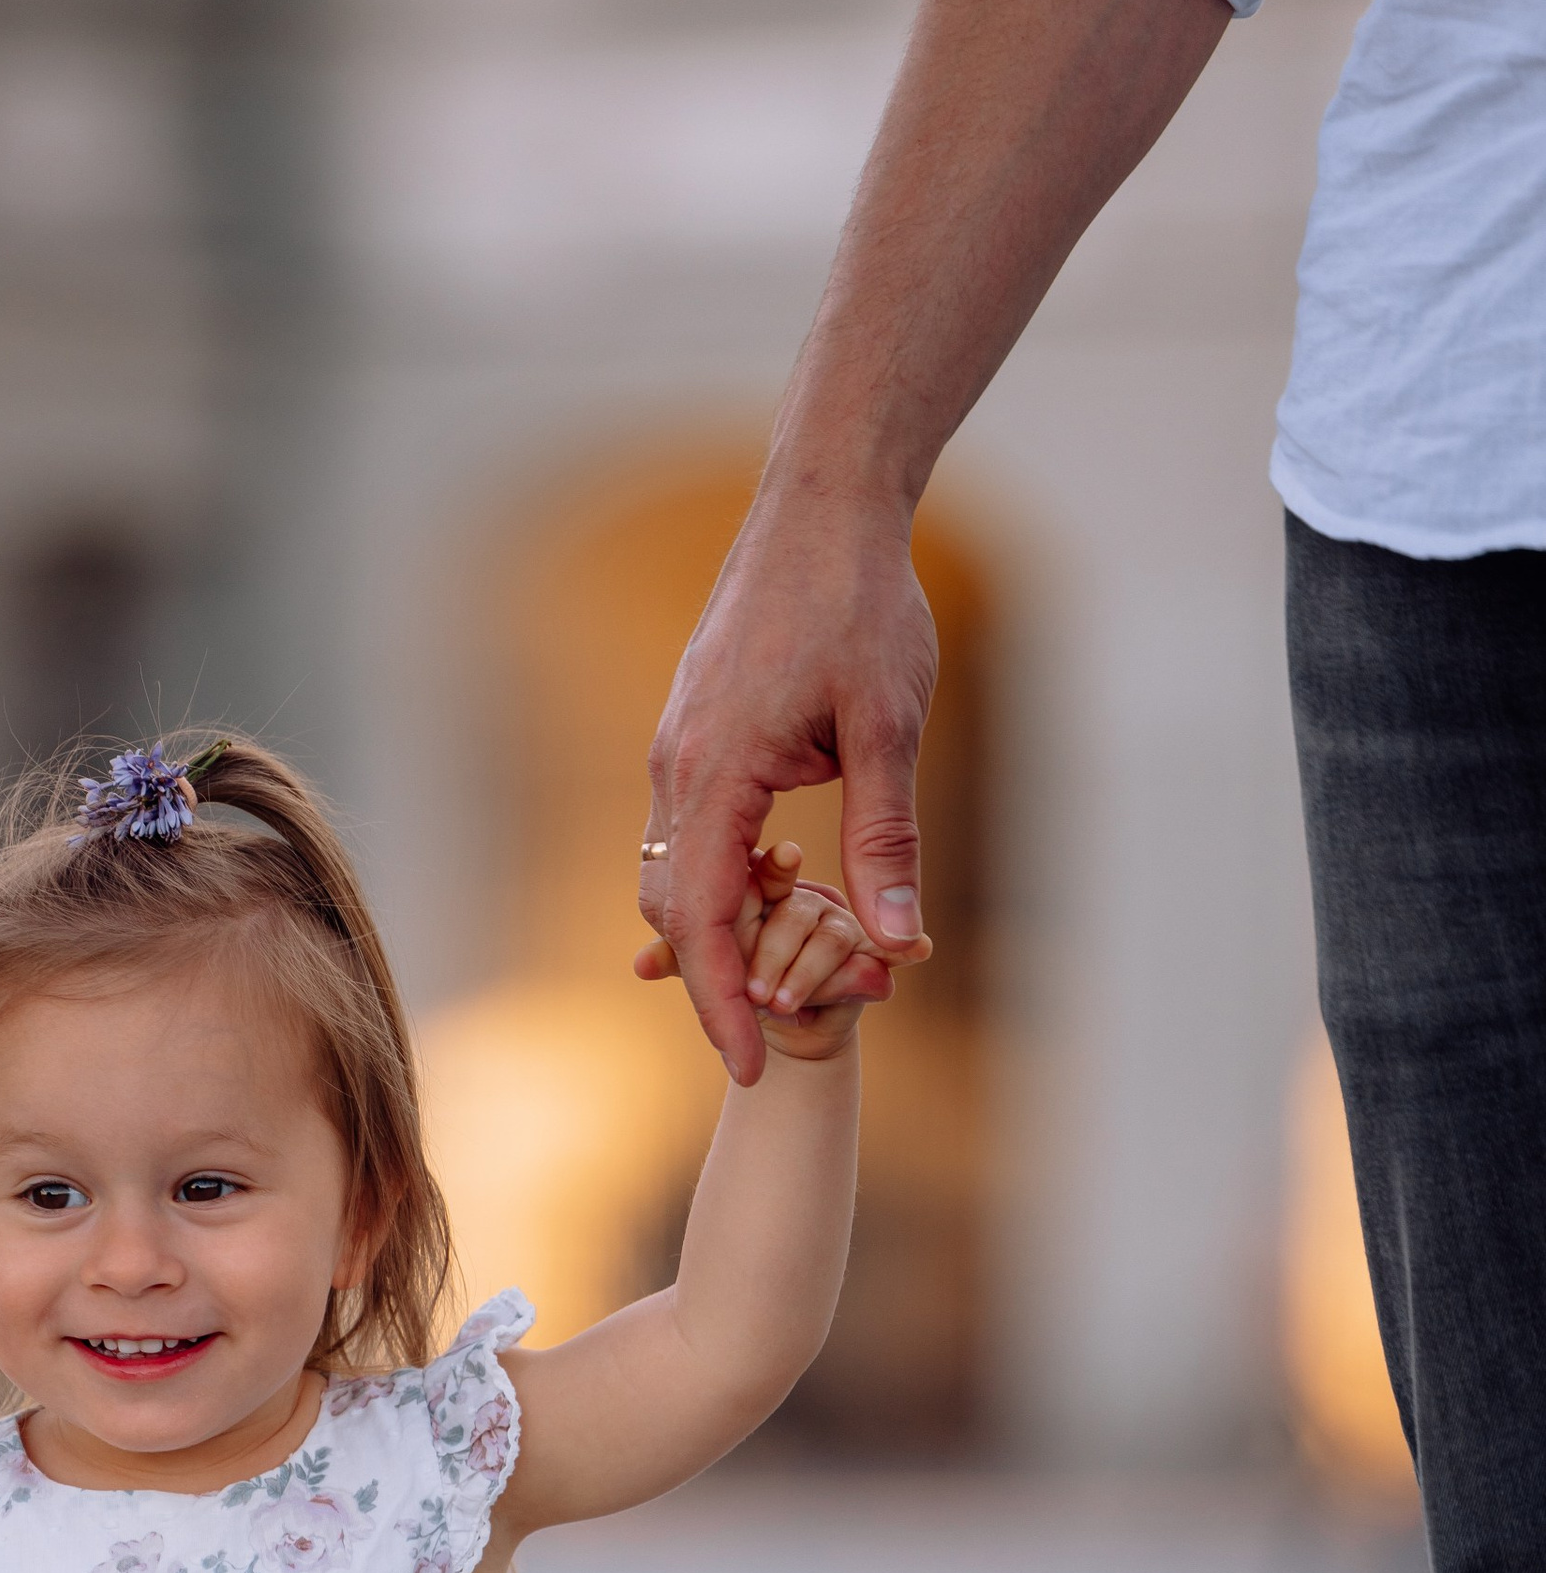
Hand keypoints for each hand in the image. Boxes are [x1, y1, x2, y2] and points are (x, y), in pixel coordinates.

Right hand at [639, 488, 935, 1086]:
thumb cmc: (860, 601)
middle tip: (768, 1044)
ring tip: (778, 981)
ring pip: (676, 875)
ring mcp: (678, 751)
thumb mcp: (889, 725)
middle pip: (675, 913)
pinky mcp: (694, 735)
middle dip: (716, 986)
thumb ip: (886, 839)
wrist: (823, 506)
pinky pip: (689, 835)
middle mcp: (678, 768)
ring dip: (720, 936)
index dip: (725, 1005)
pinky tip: (774, 896)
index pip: (705, 921)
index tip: (753, 1066)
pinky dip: (720, 884)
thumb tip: (899, 946)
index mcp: (717, 771)